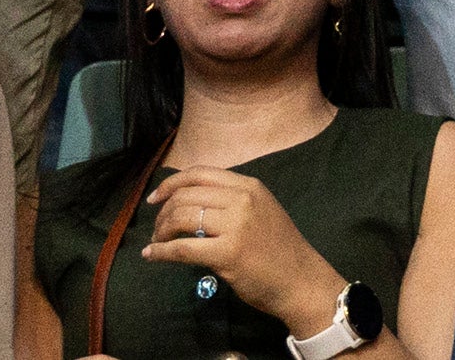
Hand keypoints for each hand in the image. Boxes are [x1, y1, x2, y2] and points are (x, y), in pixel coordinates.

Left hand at [141, 164, 344, 335]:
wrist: (301, 280)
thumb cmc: (279, 250)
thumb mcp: (260, 211)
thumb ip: (231, 202)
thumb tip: (189, 204)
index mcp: (249, 186)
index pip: (200, 173)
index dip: (171, 183)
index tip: (154, 198)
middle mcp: (242, 199)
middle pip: (186, 195)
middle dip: (163, 212)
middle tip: (156, 230)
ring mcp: (236, 226)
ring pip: (182, 218)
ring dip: (161, 232)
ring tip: (157, 244)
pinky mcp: (228, 253)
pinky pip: (183, 249)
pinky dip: (162, 252)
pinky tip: (152, 257)